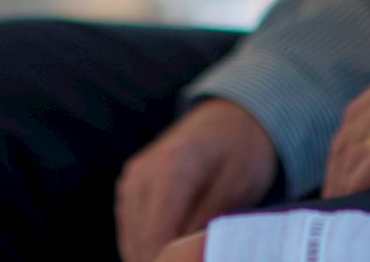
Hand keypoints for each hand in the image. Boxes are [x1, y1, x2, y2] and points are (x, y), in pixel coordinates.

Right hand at [114, 100, 278, 261]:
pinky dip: (150, 247)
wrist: (228, 120)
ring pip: (132, 245)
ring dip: (156, 256)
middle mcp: (141, 175)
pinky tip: (176, 247)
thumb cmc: (241, 151)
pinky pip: (131, 234)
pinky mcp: (128, 191)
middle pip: (140, 246)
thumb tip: (183, 256)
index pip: (156, 240)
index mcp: (171, 170)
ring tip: (189, 254)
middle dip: (166, 261)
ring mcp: (130, 182)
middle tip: (197, 258)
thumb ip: (207, 224)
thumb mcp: (238, 187)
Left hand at [321, 52, 369, 198]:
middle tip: (336, 197)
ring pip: (360, 147)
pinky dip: (359, 186)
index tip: (342, 173)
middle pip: (355, 127)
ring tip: (343, 208)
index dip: (346, 144)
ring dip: (344, 180)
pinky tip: (357, 203)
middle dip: (338, 165)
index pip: (363, 108)